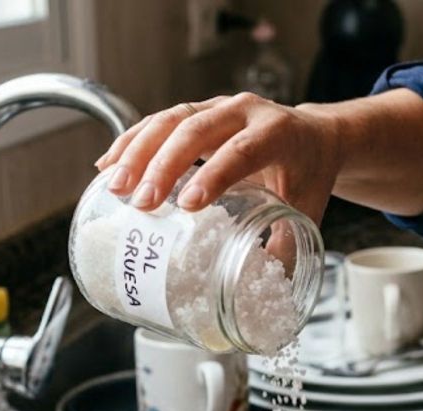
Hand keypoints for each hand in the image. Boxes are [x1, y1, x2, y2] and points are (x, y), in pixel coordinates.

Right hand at [94, 93, 344, 224]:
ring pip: (169, 120)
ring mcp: (215, 107)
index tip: (188, 205)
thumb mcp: (306, 208)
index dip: (214, 175)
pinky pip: (156, 122)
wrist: (314, 138)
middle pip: (195, 129)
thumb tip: (262, 291)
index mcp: (277, 132)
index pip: (242, 150)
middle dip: (163, 166)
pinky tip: (108, 167)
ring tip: (115, 188)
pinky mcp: (194, 113)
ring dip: (136, 153)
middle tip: (141, 203)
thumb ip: (286, 247)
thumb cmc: (308, 174)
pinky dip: (130, 143)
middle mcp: (244, 111)